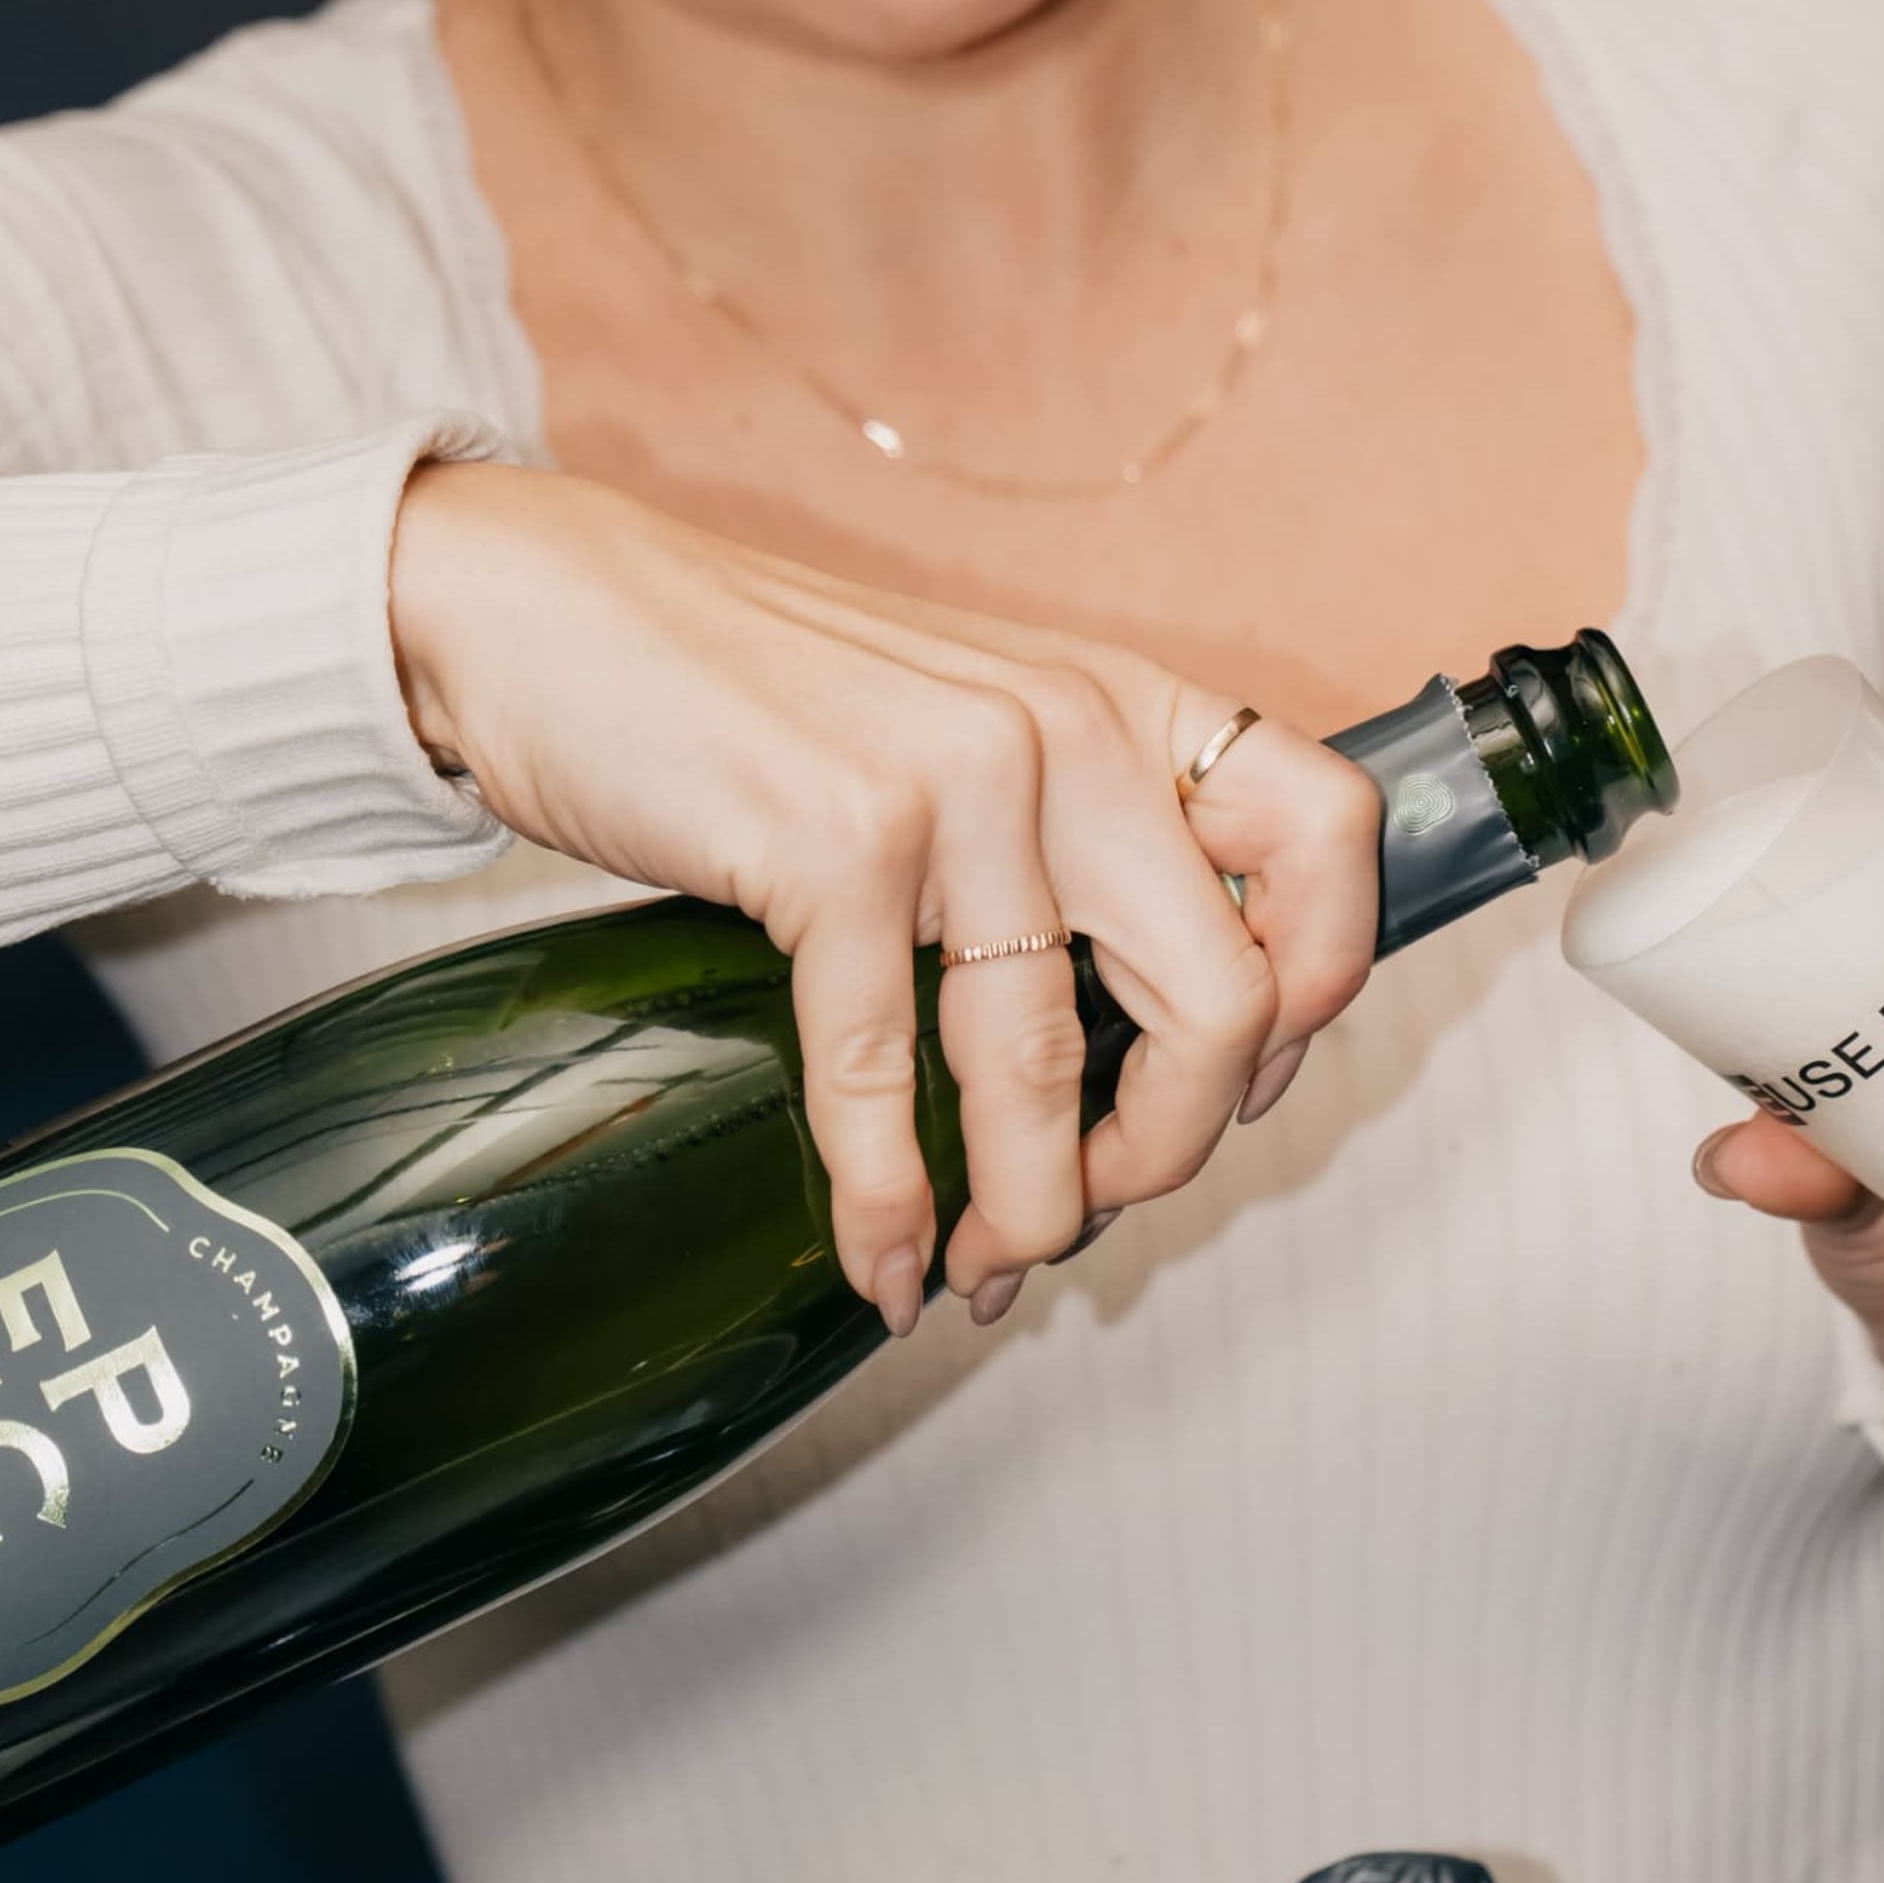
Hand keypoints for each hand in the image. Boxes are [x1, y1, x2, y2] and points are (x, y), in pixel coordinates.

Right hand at [385, 458, 1380, 1327]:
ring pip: (1051, 1061)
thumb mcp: (966, 727)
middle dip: (1170, 1148)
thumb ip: (1071, 838)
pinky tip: (882, 1261)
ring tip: (983, 1271)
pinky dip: (887, 1201)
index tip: (1235, 1087)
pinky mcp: (833, 843)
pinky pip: (881, 1073)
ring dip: (1026, 1207)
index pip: (1330, 839)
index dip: (1315, 993)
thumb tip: (1143, 1044)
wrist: (553, 611)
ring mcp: (957, 784)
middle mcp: (1070, 729)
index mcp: (1124, 699)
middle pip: (1227, 996)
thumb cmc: (756, 694)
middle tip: (1093, 1207)